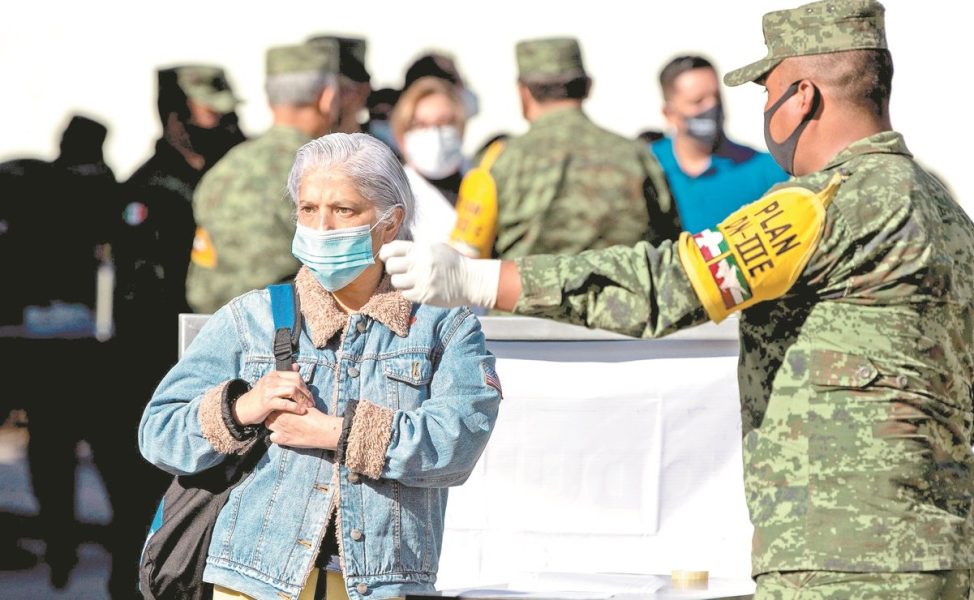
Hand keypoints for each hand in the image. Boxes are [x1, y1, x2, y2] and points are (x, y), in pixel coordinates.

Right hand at [233, 364, 313, 425]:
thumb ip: (284, 376)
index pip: (295, 375)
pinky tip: (301, 411)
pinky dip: (296, 407)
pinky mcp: (267, 402)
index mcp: (274, 375)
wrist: (244, 408)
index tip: (309, 395)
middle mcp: (271, 380)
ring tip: (308, 406)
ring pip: (292, 390)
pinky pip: (286, 403)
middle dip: (306, 392)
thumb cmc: (260, 397)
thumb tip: (296, 365)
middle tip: (312, 402)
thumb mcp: (271, 384)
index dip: (305, 385)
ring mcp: (269, 390)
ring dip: (303, 399)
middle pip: (296, 382)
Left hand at [266, 408, 341, 448]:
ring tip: (281, 424)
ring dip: (272, 423)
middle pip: (269, 413)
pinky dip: (275, 436)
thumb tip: (291, 398)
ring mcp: (279, 429)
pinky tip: (282, 434)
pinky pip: (272, 437)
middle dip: (273, 413)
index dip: (277, 404)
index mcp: (285, 407)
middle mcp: (279, 417)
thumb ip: (295, 402)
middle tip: (281, 414)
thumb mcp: (305, 404)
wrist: (322, 431)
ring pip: (267, 424)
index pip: (274, 402)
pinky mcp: (282, 440)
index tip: (281, 405)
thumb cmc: (316, 417)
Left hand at [380, 240, 500, 307]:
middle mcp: (420, 263)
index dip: (385, 254)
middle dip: (393, 269)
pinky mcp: (424, 295)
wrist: (470, 281)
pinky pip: (405, 294)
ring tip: (410, 281)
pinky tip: (418, 289)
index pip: (392, 249)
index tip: (386, 257)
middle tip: (400, 271)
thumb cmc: (453, 263)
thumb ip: (416, 249)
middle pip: (390, 266)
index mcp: (422, 248)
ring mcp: (421, 280)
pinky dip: (409, 292)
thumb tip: (392, 251)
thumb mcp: (436, 248)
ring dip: (400, 282)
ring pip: (395, 281)